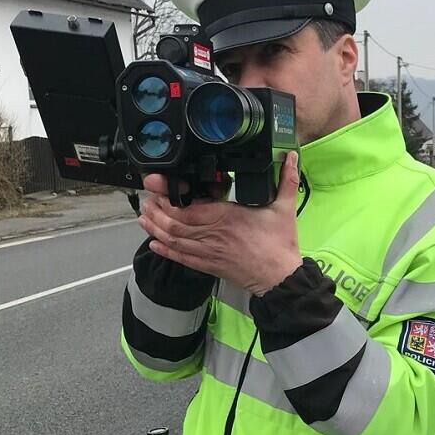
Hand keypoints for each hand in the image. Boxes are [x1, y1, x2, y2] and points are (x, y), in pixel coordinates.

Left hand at [137, 152, 303, 295]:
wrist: (279, 277)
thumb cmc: (280, 245)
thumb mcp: (284, 208)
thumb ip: (287, 180)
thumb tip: (291, 157)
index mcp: (227, 217)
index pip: (188, 208)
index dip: (168, 200)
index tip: (159, 189)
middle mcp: (213, 235)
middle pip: (174, 223)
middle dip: (156, 212)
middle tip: (147, 201)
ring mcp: (209, 252)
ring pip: (174, 240)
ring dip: (155, 229)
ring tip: (144, 218)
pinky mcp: (209, 266)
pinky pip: (182, 258)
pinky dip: (166, 251)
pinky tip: (154, 244)